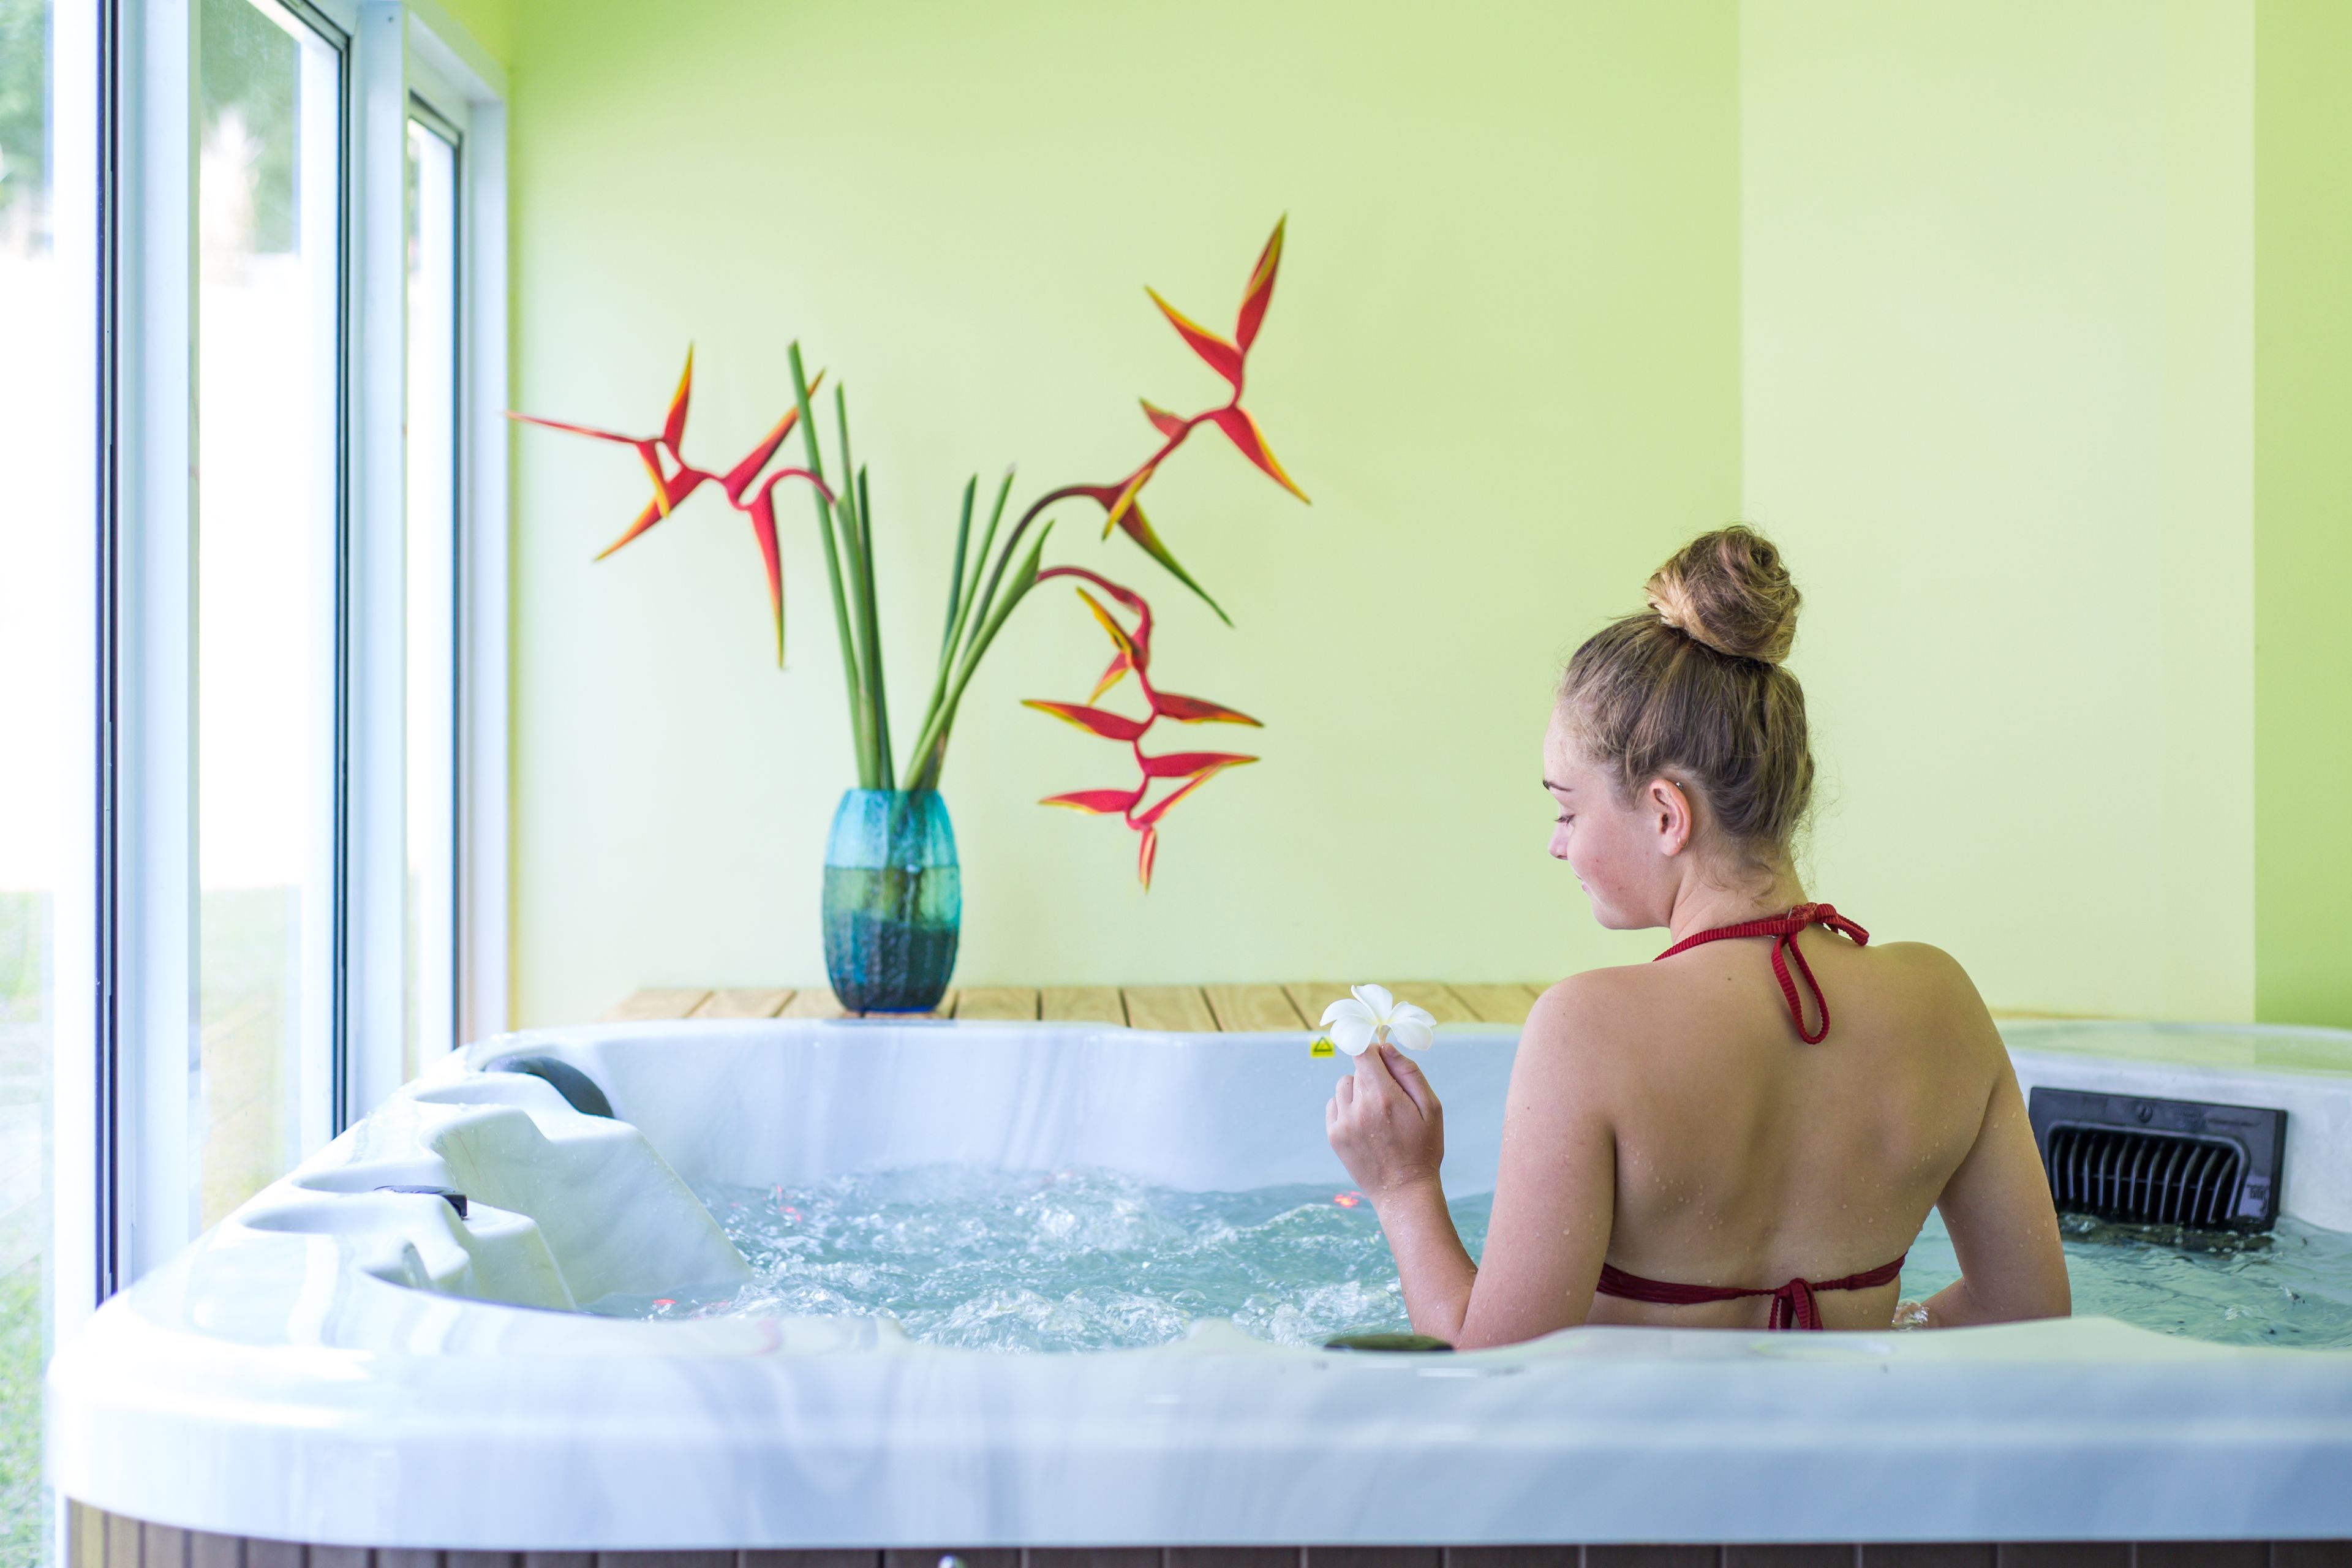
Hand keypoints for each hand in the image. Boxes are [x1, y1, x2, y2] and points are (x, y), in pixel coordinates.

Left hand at [1325, 1042, 1444, 1200]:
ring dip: (1357, 1091)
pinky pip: (1334, 1105)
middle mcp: (1359, 1107)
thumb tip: (1385, 1047)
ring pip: (1343, 1086)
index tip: (1381, 1059)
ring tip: (1376, 1112)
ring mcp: (1343, 1123)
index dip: (1372, 1051)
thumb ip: (1408, 1072)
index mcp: (1384, 1097)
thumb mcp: (1431, 1107)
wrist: (1403, 1190)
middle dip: (1373, 1077)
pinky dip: (1346, 1107)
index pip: (1363, 1053)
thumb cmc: (1423, 1147)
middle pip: (1357, 1070)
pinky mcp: (1334, 1136)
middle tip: (1391, 1100)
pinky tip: (1364, 1123)